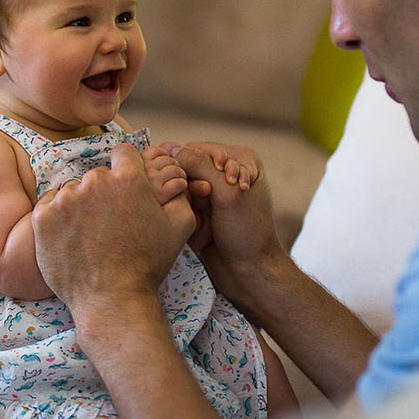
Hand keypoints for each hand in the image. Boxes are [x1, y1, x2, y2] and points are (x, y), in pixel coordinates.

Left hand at [32, 144, 192, 323]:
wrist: (111, 299)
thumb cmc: (146, 265)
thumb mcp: (178, 228)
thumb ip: (179, 195)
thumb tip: (174, 180)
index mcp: (128, 179)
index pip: (123, 153)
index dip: (126, 169)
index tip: (123, 189)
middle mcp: (95, 182)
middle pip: (97, 175)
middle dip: (103, 193)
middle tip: (109, 224)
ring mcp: (66, 199)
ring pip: (73, 190)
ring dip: (80, 206)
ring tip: (90, 236)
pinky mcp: (43, 216)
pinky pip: (50, 205)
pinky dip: (58, 218)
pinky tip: (71, 238)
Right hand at [166, 143, 285, 301]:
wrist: (249, 272)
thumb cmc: (247, 232)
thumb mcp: (228, 194)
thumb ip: (200, 166)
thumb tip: (169, 146)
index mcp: (241, 159)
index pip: (198, 149)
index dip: (192, 166)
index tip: (206, 189)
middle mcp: (225, 172)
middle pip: (186, 167)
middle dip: (189, 186)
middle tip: (206, 204)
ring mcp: (212, 193)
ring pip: (180, 186)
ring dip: (185, 202)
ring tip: (202, 220)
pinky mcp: (200, 212)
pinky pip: (180, 204)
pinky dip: (183, 214)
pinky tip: (196, 227)